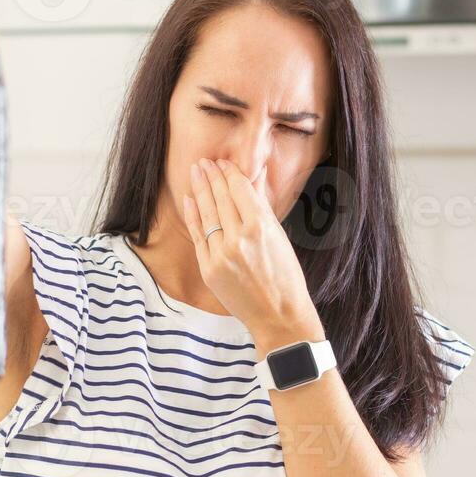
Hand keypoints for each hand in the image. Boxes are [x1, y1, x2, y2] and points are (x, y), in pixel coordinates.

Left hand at [181, 158, 320, 341]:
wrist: (278, 314)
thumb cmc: (285, 275)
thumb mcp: (279, 236)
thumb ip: (261, 206)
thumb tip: (252, 179)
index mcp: (261, 227)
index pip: (239, 190)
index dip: (229, 173)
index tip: (222, 163)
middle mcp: (239, 238)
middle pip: (220, 198)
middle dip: (211, 176)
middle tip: (204, 162)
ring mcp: (221, 253)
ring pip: (206, 213)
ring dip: (199, 189)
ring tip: (195, 172)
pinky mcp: (209, 268)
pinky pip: (198, 235)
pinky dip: (192, 215)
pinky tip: (189, 198)